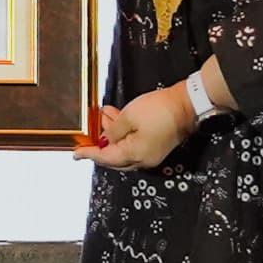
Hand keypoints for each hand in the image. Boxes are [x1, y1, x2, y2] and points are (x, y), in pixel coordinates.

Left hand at [82, 88, 196, 171]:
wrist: (186, 103)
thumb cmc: (160, 110)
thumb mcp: (129, 117)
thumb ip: (113, 131)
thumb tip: (105, 140)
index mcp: (135, 155)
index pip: (105, 158)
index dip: (89, 154)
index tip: (76, 153)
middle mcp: (143, 159)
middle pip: (114, 157)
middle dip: (101, 142)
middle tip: (90, 131)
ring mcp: (151, 154)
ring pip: (124, 148)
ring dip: (112, 134)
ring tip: (103, 115)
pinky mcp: (156, 146)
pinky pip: (134, 143)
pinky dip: (124, 133)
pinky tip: (117, 117)